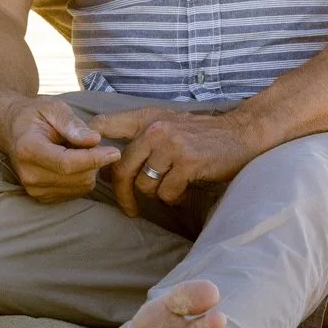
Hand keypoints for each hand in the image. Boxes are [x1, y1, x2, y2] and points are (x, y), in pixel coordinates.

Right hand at [0, 97, 120, 202]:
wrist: (12, 129)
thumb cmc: (35, 115)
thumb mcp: (54, 108)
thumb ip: (73, 124)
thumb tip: (95, 140)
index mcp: (28, 149)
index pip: (67, 163)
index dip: (94, 159)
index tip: (115, 152)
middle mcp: (28, 174)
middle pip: (77, 177)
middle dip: (94, 161)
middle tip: (91, 142)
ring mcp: (34, 189)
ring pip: (80, 187)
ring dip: (89, 169)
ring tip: (76, 149)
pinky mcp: (42, 198)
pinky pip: (76, 192)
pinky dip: (82, 177)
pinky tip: (72, 161)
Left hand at [92, 108, 261, 215]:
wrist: (241, 134)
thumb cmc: (201, 135)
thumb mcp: (167, 124)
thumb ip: (139, 137)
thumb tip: (106, 164)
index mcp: (146, 118)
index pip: (103, 125)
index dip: (88, 145)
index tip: (86, 166)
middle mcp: (155, 129)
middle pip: (121, 168)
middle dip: (123, 194)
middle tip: (129, 209)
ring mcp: (171, 145)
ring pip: (145, 184)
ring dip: (157, 194)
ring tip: (172, 189)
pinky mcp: (187, 162)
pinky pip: (167, 193)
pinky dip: (174, 198)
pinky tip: (185, 191)